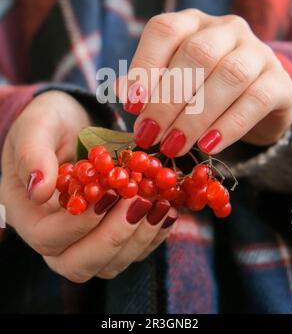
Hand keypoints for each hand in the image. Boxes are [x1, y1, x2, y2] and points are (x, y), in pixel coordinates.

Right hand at [0, 91, 176, 281]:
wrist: (72, 123)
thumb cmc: (50, 124)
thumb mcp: (37, 127)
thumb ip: (33, 155)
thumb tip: (38, 191)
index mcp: (28, 215)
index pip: (48, 238)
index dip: (78, 224)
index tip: (108, 195)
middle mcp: (54, 237)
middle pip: (79, 264)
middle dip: (114, 238)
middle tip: (139, 203)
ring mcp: (83, 241)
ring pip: (110, 264)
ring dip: (138, 238)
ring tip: (159, 205)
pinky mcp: (110, 236)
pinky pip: (131, 252)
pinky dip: (153, 236)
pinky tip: (167, 210)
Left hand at [123, 10, 291, 156]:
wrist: (254, 99)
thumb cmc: (203, 88)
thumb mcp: (174, 80)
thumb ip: (150, 85)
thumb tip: (121, 94)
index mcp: (192, 22)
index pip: (165, 30)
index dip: (145, 66)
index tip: (130, 105)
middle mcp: (226, 29)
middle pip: (197, 54)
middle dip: (168, 99)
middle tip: (149, 135)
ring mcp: (257, 51)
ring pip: (229, 75)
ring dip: (196, 116)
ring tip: (173, 146)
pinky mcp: (279, 80)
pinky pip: (256, 100)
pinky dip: (229, 125)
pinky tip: (208, 146)